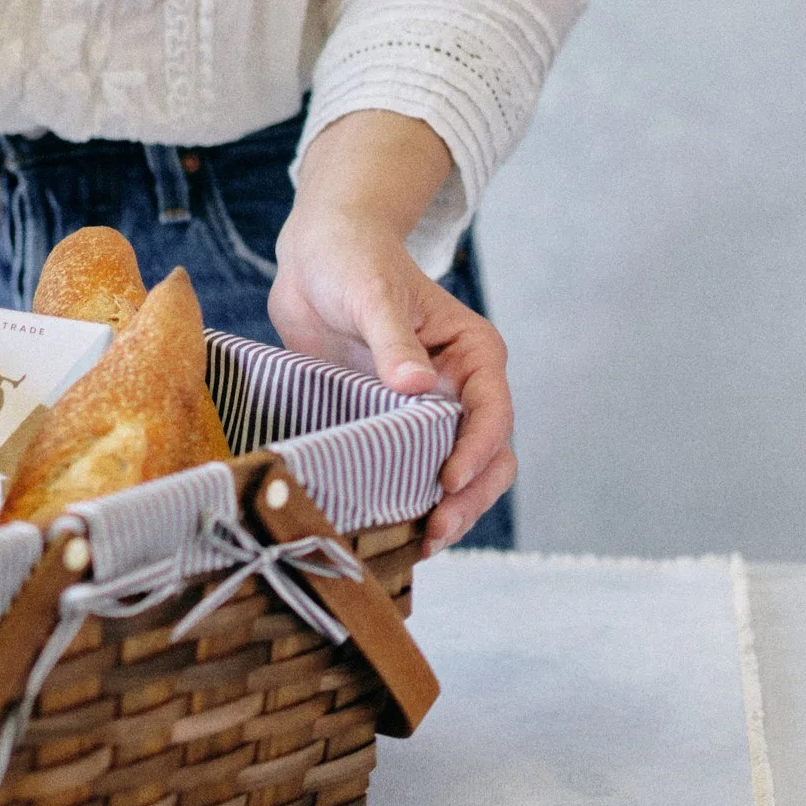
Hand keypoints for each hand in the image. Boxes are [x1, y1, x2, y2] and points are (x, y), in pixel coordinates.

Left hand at [271, 163, 516, 554]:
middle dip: (470, 499)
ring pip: (461, 476)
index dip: (476, 452)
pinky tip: (392, 534)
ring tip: (420, 545)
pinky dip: (412, 505)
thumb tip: (418, 385)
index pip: (492, 413)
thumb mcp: (370, 294)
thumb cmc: (350, 260)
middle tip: (435, 532)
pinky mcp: (394, 429)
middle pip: (488, 457)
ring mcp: (430, 414)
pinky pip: (413, 475)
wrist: (313, 260)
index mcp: (473, 354)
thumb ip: (393, 340)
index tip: (446, 483)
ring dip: (448, 512)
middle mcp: (461, 389)